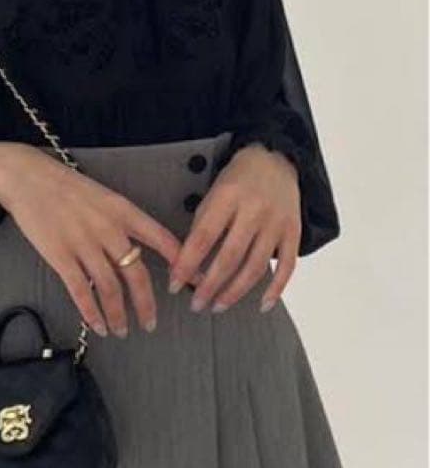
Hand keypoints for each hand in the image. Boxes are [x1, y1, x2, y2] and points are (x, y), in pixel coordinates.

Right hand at [0, 141, 184, 337]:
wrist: (28, 179)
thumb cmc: (66, 189)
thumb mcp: (104, 197)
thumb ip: (122, 224)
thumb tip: (136, 255)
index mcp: (124, 211)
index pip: (161, 239)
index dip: (181, 263)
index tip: (194, 283)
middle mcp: (109, 229)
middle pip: (136, 274)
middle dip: (146, 304)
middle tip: (150, 324)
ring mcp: (84, 244)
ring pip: (109, 288)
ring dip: (118, 315)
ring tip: (122, 331)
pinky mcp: (61, 257)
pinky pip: (81, 291)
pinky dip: (92, 313)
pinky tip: (98, 326)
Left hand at [168, 144, 301, 314]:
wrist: (275, 160)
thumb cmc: (237, 182)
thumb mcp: (213, 195)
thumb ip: (200, 229)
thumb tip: (184, 269)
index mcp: (228, 197)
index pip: (203, 238)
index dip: (187, 265)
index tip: (174, 285)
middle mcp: (255, 210)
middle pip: (230, 258)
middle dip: (210, 286)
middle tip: (196, 305)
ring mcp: (277, 223)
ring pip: (256, 267)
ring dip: (235, 292)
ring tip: (218, 306)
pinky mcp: (294, 232)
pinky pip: (287, 266)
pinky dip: (276, 289)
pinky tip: (262, 305)